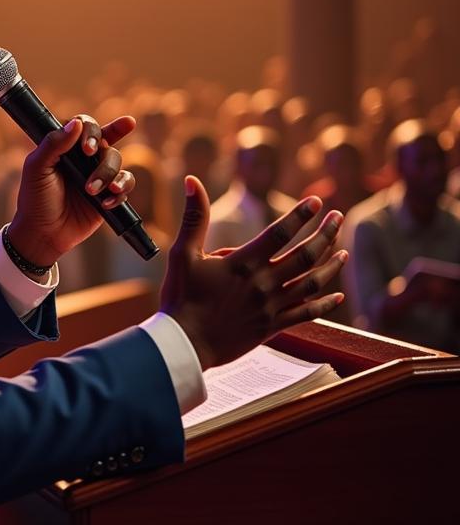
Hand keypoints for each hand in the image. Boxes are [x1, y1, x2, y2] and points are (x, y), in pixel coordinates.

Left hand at [8, 114, 136, 267]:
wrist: (43, 233)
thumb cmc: (35, 199)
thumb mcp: (36, 169)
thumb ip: (53, 144)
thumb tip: (76, 124)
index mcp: (66, 147)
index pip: (86, 126)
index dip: (91, 132)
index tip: (86, 149)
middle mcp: (84, 158)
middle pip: (108, 142)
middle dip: (102, 156)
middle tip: (93, 167)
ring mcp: (98, 175)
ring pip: (117, 162)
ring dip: (109, 174)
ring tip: (93, 191)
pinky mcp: (108, 194)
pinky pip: (125, 184)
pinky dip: (120, 191)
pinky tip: (105, 202)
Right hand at [161, 176, 347, 370]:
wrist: (185, 343)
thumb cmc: (180, 297)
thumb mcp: (182, 253)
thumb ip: (194, 218)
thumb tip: (192, 182)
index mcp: (243, 263)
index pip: (280, 233)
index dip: (300, 215)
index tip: (316, 201)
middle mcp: (263, 283)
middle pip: (305, 255)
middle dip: (326, 233)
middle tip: (337, 217)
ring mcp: (271, 306)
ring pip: (312, 283)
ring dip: (331, 265)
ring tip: (343, 251)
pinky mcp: (272, 327)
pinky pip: (307, 314)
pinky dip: (325, 304)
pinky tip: (337, 296)